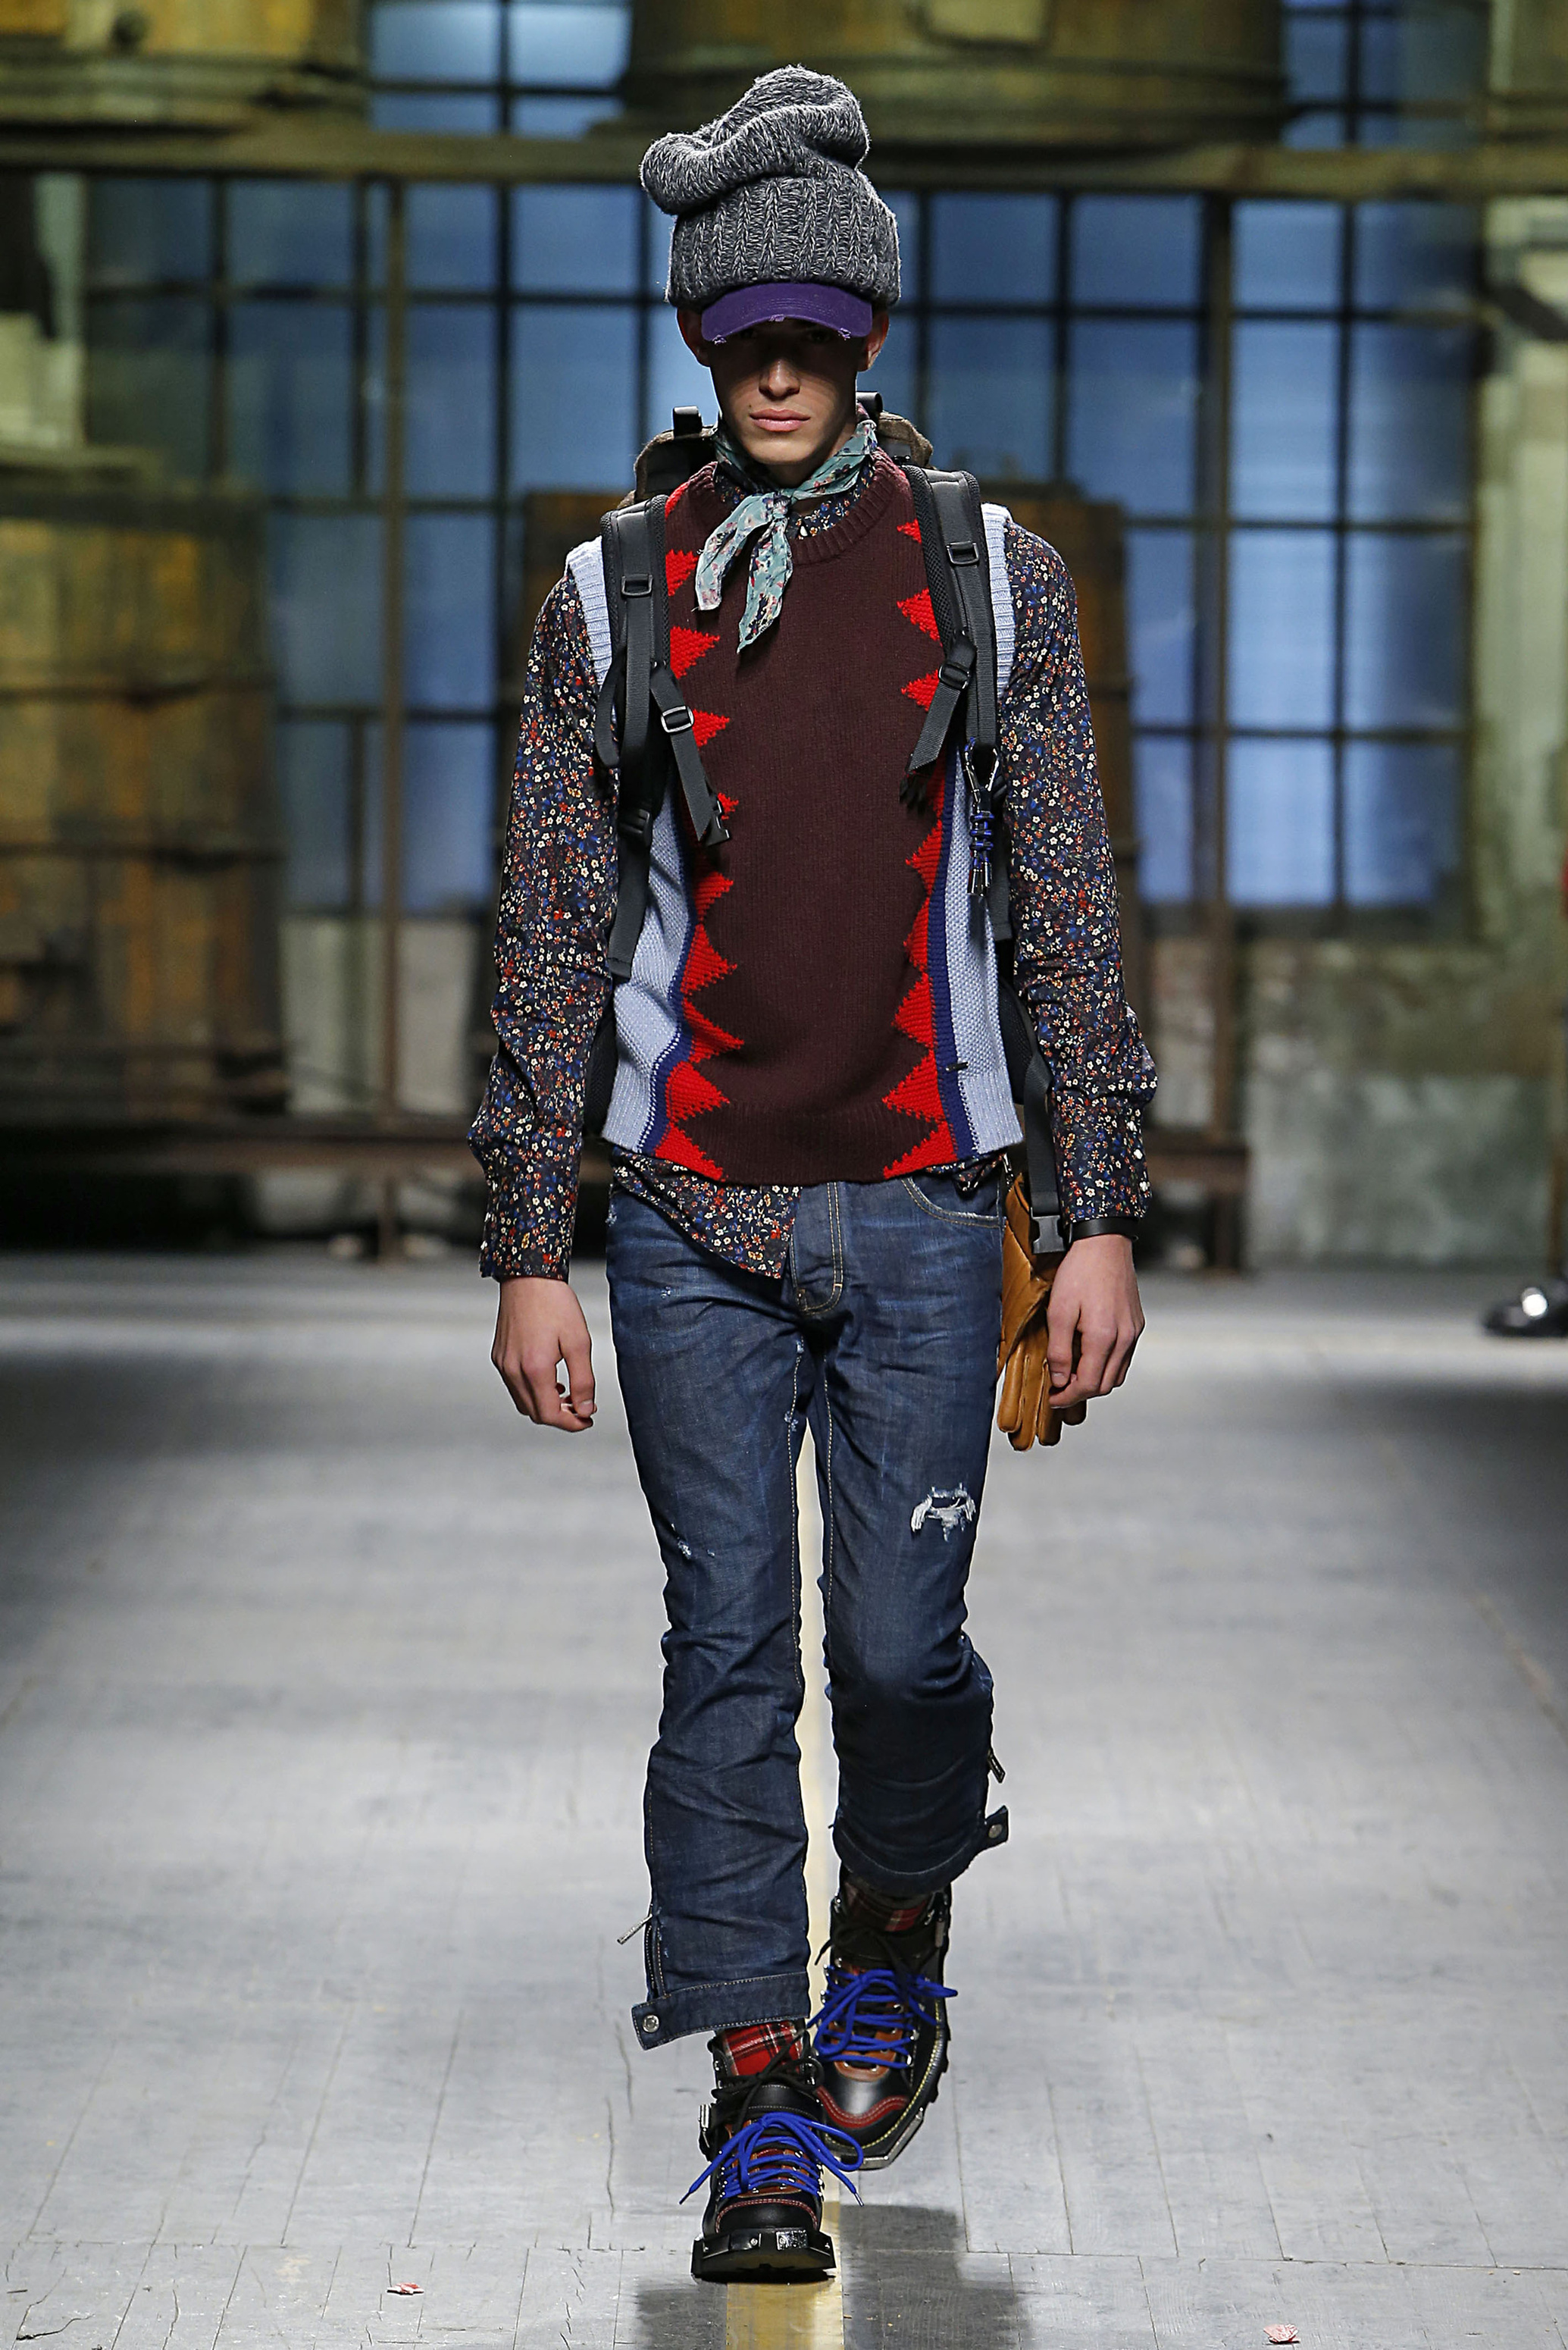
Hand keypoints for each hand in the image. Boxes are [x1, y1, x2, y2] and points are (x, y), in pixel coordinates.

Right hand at [492, 1276, 595, 1431]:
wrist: (528, 1277)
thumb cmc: (555, 1304)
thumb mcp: (579, 1342)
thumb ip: (583, 1381)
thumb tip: (585, 1410)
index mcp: (534, 1369)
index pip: (550, 1415)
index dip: (572, 1423)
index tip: (588, 1419)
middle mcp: (513, 1370)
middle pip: (535, 1414)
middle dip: (560, 1416)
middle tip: (581, 1407)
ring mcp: (503, 1364)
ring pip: (523, 1402)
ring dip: (545, 1405)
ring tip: (567, 1392)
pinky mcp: (499, 1356)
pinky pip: (514, 1386)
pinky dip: (532, 1391)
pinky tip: (549, 1378)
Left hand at [1045, 1234, 1143, 1408]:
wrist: (1105, 1243)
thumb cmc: (1080, 1271)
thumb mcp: (1058, 1311)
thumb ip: (1059, 1350)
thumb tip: (1059, 1379)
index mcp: (1104, 1338)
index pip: (1087, 1385)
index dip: (1067, 1397)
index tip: (1052, 1397)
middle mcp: (1125, 1339)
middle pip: (1104, 1385)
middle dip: (1080, 1393)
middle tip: (1059, 1388)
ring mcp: (1134, 1333)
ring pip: (1116, 1375)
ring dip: (1094, 1381)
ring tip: (1072, 1373)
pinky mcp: (1137, 1325)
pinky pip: (1124, 1358)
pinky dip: (1107, 1366)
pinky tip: (1090, 1356)